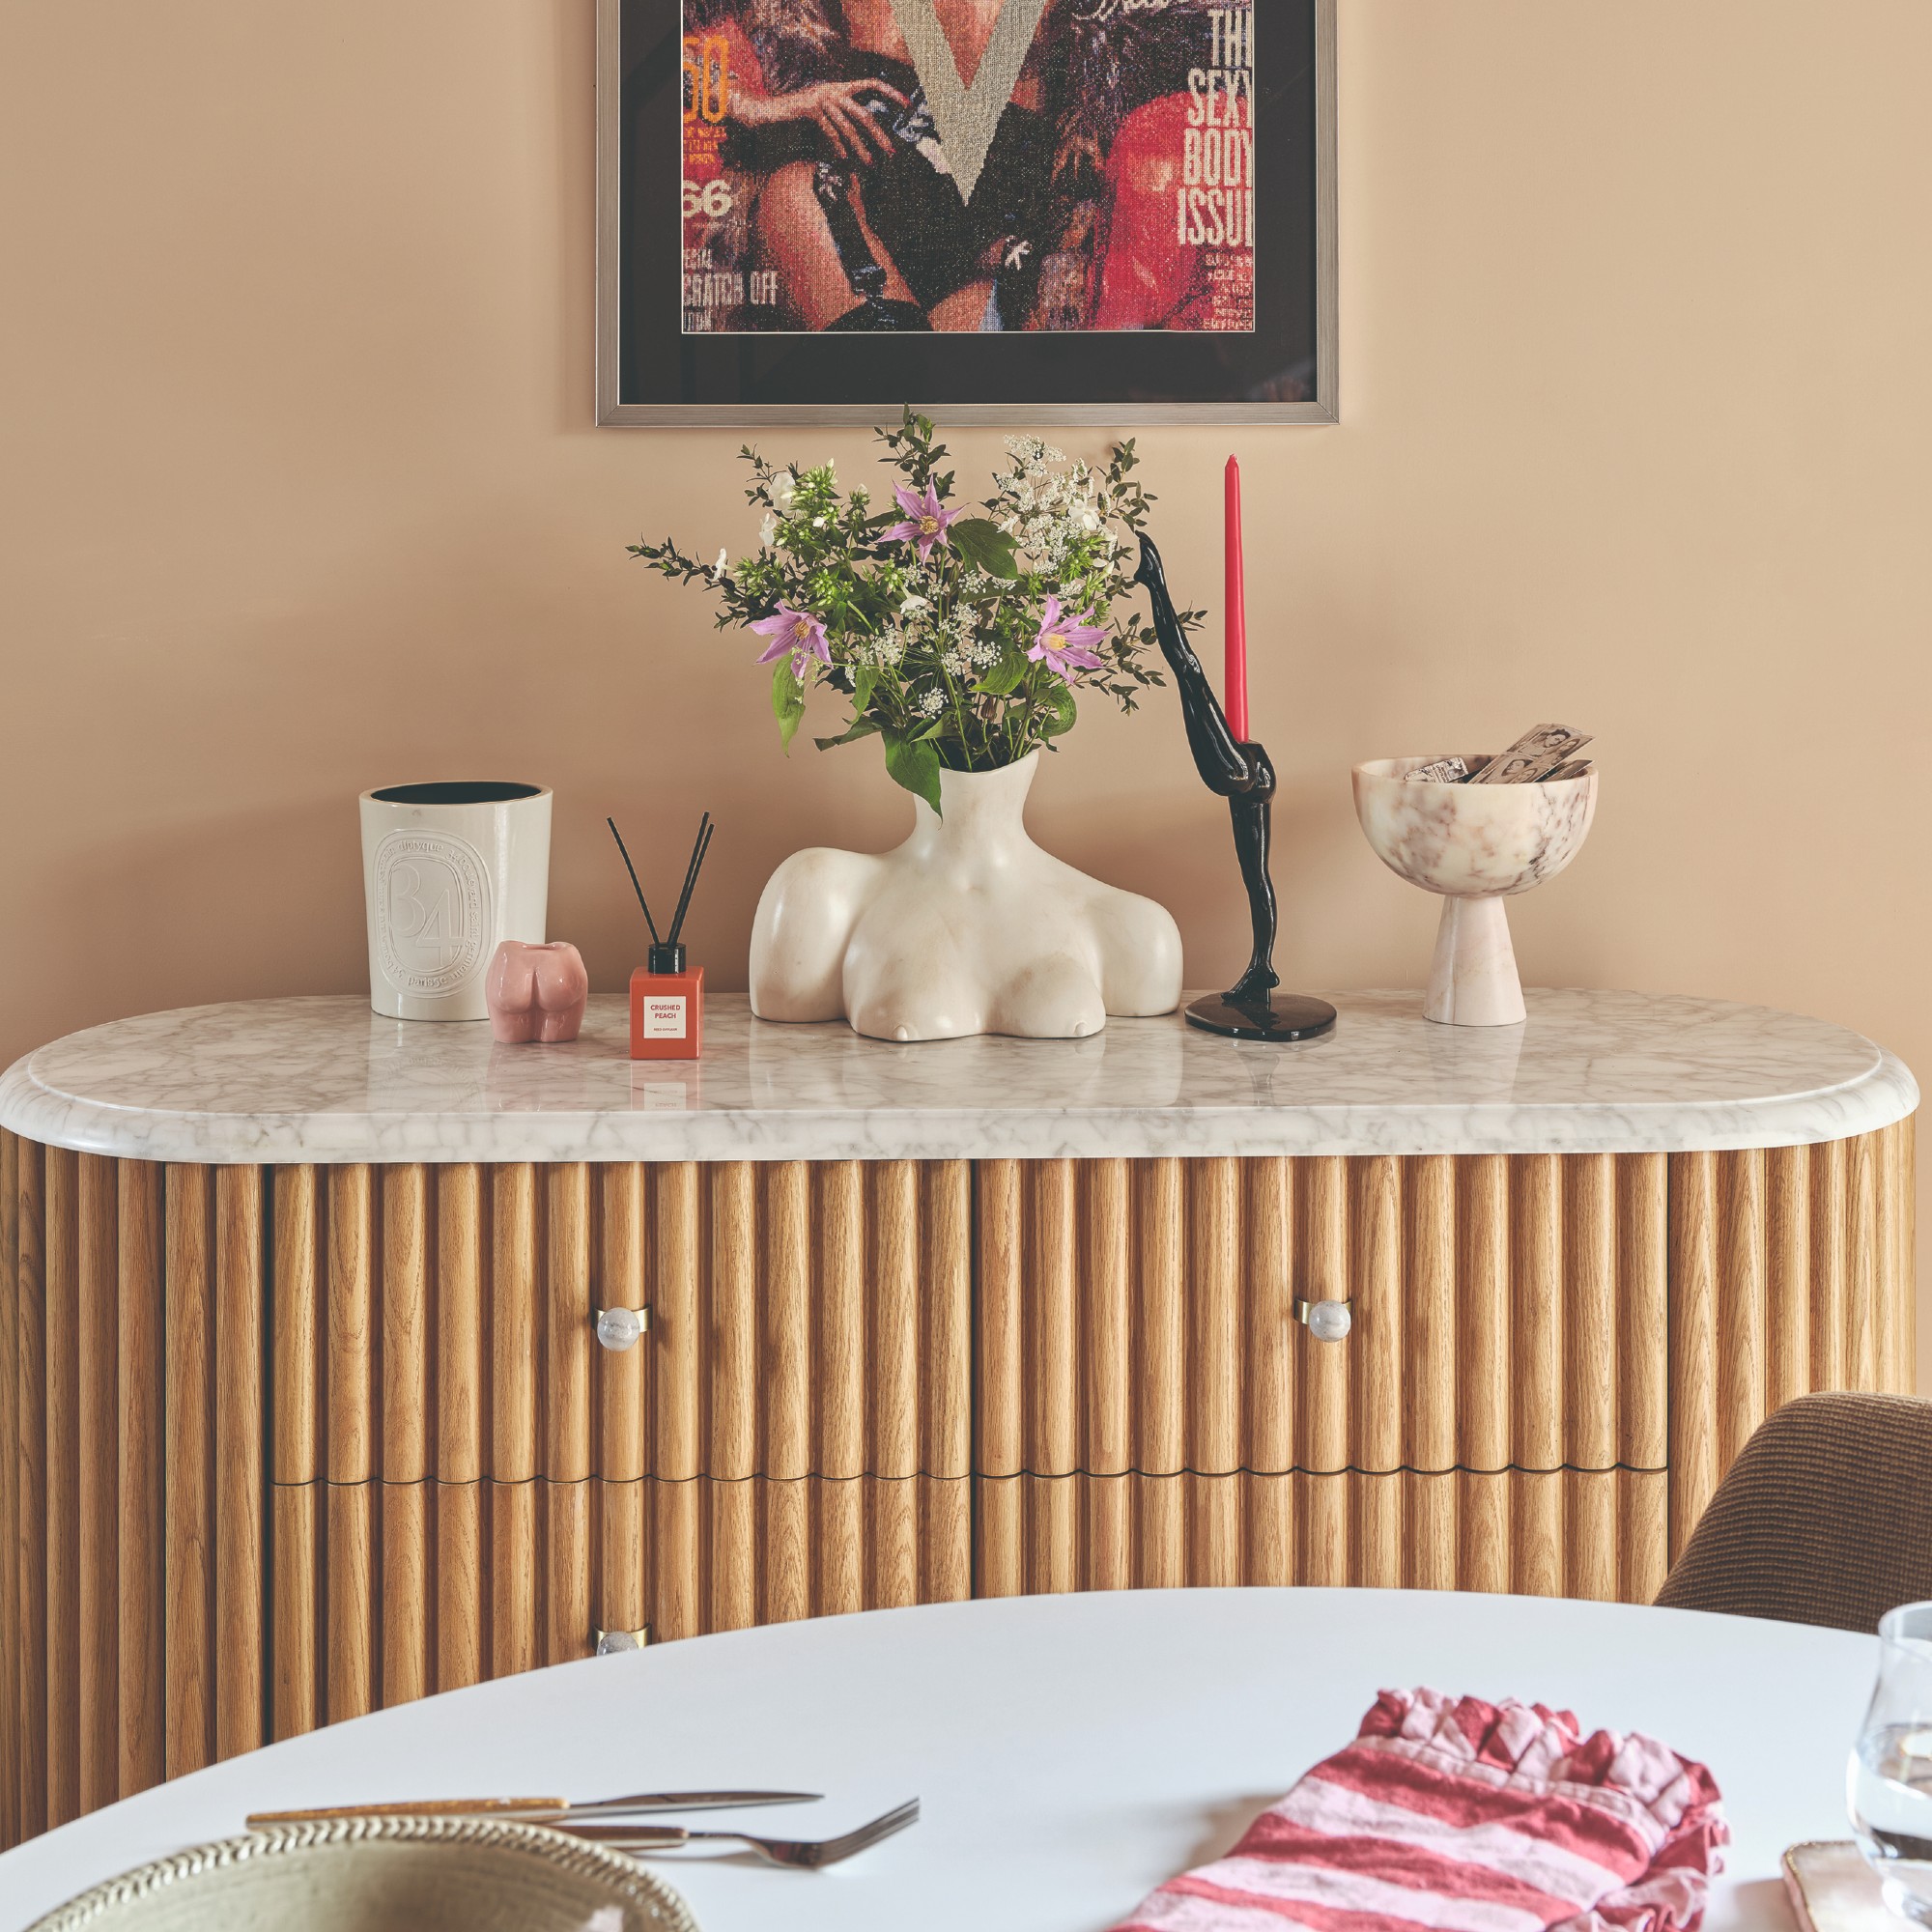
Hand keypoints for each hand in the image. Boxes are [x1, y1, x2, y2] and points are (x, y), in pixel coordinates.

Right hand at [732, 80, 909, 163]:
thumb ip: (841, 126)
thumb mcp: (823, 120)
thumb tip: (861, 144)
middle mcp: (833, 90)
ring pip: (848, 126)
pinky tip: (845, 159)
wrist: (766, 113)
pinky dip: (838, 146)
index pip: (870, 84)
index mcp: (839, 89)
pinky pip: (829, 130)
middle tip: (891, 153)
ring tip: (869, 163)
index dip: (890, 92)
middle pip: (864, 113)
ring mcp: (821, 98)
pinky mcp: (809, 108)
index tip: (907, 104)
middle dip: (879, 135)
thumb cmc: (796, 120)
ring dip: (860, 148)